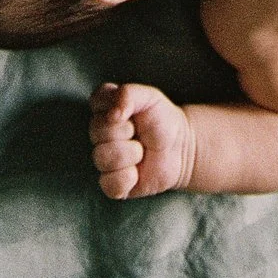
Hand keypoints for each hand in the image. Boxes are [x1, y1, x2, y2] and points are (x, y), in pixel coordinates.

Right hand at [89, 82, 194, 198]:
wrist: (181, 148)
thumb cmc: (162, 119)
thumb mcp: (149, 97)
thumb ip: (128, 94)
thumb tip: (112, 115)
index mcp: (105, 109)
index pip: (96, 102)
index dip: (114, 107)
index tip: (131, 112)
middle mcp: (100, 134)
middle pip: (97, 132)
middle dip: (125, 131)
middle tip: (139, 132)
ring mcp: (104, 160)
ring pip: (102, 158)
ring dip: (130, 154)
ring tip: (142, 152)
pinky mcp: (112, 183)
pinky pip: (109, 183)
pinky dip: (128, 178)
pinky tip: (138, 172)